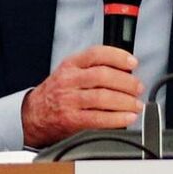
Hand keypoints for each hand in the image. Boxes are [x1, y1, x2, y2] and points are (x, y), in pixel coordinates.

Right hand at [20, 45, 143, 148]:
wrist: (34, 114)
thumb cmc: (56, 92)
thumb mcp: (69, 72)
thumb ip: (91, 68)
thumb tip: (123, 71)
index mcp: (71, 64)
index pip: (96, 54)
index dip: (118, 56)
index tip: (132, 63)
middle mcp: (69, 80)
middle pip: (102, 76)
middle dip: (126, 82)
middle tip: (138, 87)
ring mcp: (69, 100)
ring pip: (102, 97)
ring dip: (125, 101)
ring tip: (136, 104)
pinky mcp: (71, 120)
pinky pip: (98, 119)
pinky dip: (116, 119)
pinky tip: (126, 118)